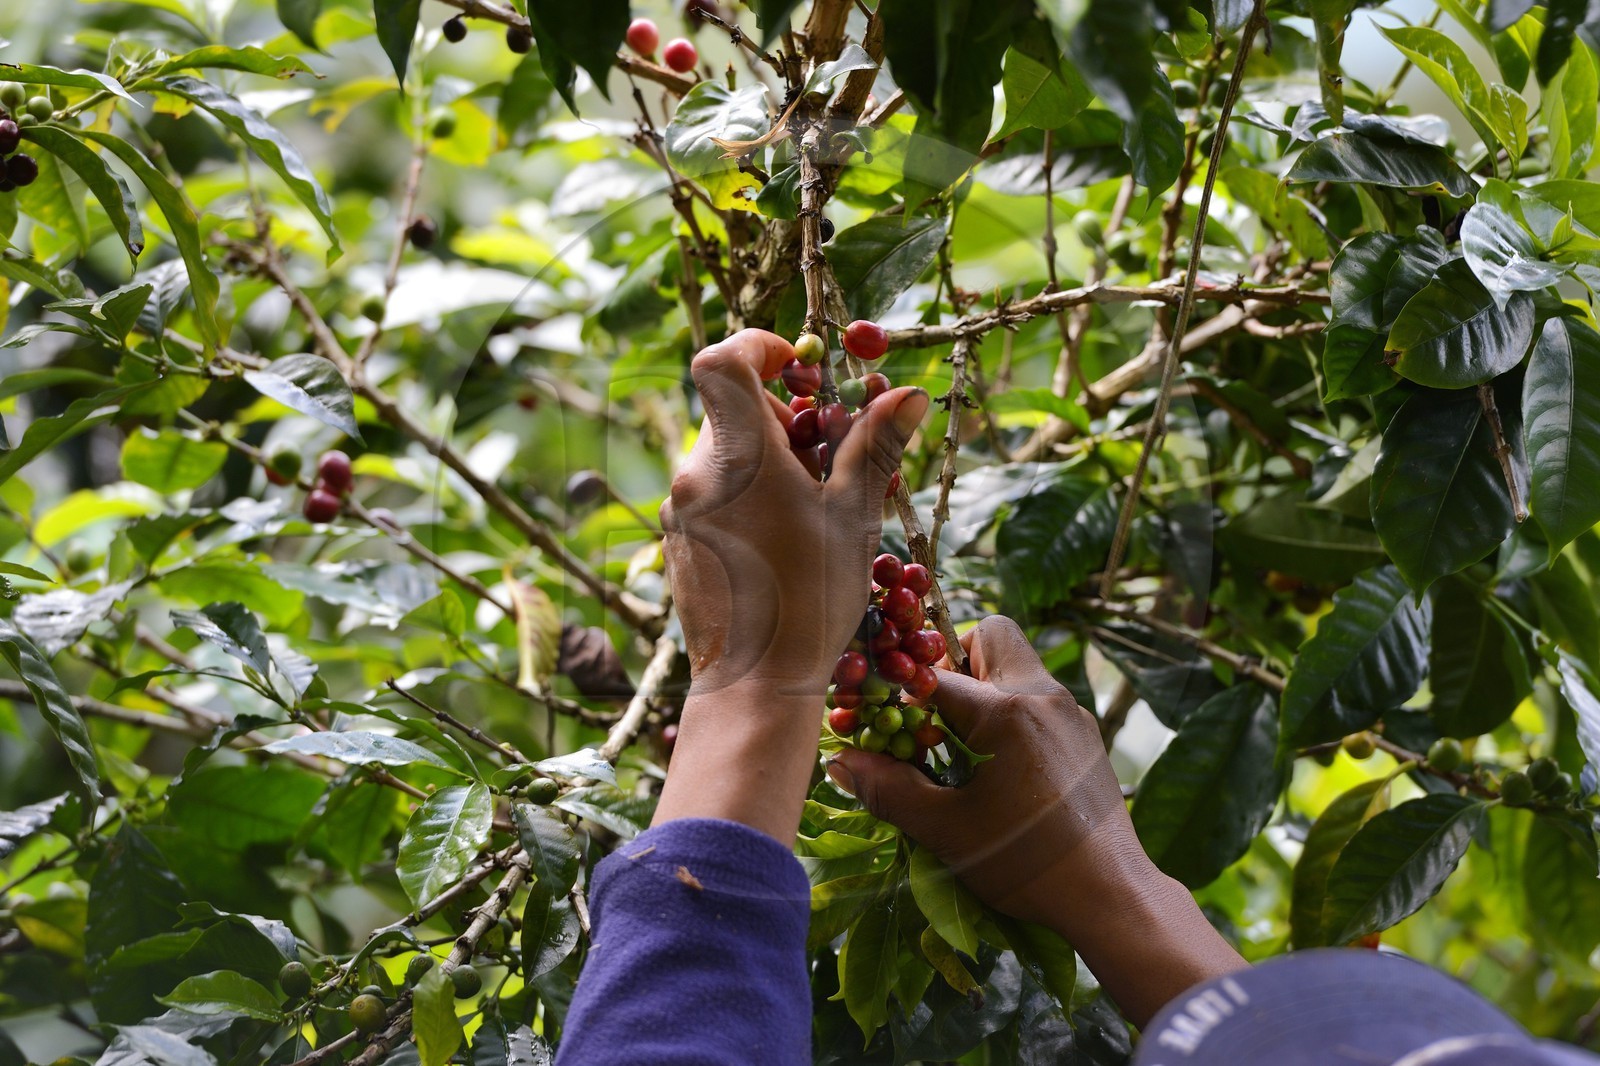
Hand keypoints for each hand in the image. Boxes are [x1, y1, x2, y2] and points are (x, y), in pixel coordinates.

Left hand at [659, 329, 927, 698]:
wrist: (753, 684)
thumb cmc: (810, 601)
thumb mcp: (854, 519)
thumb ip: (875, 448)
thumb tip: (909, 394)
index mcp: (740, 456)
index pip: (722, 359)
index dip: (759, 346)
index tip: (800, 367)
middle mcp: (696, 474)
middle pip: (734, 410)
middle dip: (785, 419)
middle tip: (831, 457)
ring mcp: (680, 509)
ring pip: (725, 453)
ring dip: (770, 459)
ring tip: (814, 506)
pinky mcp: (678, 539)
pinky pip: (712, 492)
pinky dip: (748, 494)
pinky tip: (784, 538)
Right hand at [826, 615, 1139, 924]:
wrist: (1112, 895)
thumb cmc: (1027, 862)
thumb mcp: (947, 829)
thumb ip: (889, 789)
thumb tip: (840, 762)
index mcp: (1007, 711)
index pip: (931, 674)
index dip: (894, 690)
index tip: (876, 714)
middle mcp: (1044, 696)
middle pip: (990, 635)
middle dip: (952, 661)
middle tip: (931, 715)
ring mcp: (1070, 714)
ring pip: (1017, 666)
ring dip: (982, 690)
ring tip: (961, 748)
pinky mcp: (1084, 737)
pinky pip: (1038, 700)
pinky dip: (1010, 714)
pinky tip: (999, 768)